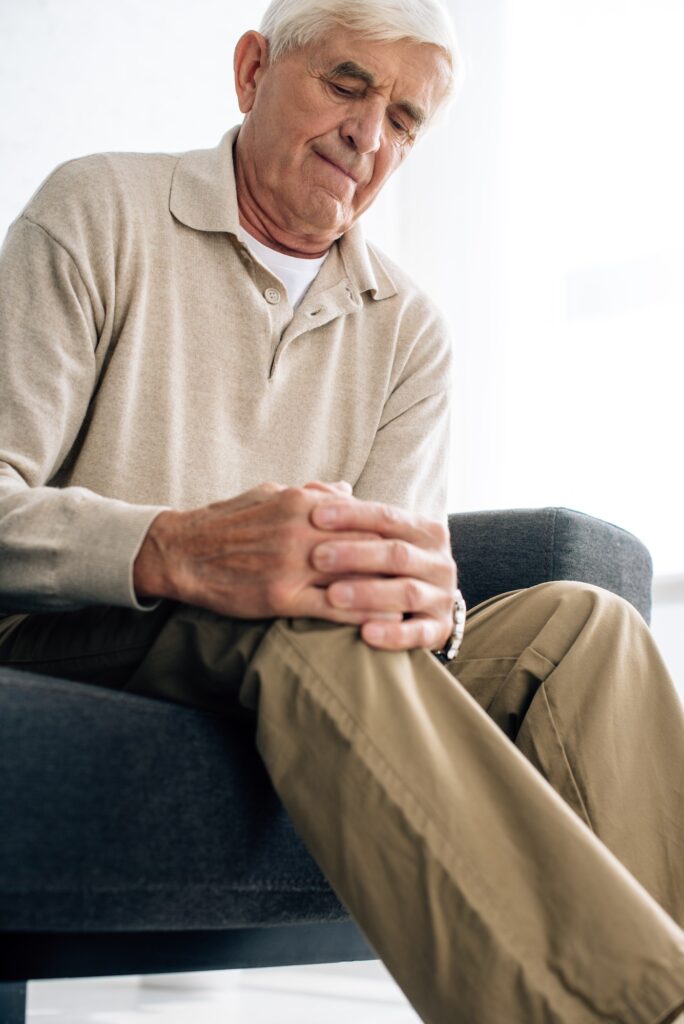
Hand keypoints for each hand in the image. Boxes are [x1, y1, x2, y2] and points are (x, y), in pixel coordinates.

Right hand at [133, 481, 402, 624]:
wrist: (182, 552)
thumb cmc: (228, 521)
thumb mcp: (270, 493)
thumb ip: (313, 492)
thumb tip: (348, 490)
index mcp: (302, 502)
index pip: (363, 514)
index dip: (394, 530)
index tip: (416, 541)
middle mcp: (301, 530)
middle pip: (367, 545)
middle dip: (399, 561)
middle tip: (428, 574)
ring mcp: (291, 565)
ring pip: (354, 577)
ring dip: (388, 591)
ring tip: (416, 601)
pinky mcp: (280, 597)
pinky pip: (331, 607)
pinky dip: (361, 615)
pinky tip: (382, 622)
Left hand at [310, 498, 456, 651]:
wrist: (429, 607)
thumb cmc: (390, 565)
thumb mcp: (376, 537)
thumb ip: (347, 514)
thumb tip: (311, 489)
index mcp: (425, 530)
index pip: (387, 516)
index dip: (352, 516)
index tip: (315, 516)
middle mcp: (439, 560)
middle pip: (396, 553)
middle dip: (355, 554)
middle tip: (316, 557)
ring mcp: (441, 596)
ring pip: (406, 592)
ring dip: (368, 593)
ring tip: (332, 595)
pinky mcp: (439, 629)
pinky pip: (418, 633)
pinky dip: (393, 633)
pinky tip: (365, 633)